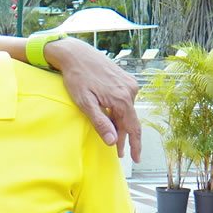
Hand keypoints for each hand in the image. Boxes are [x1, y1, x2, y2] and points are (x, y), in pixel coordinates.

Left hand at [46, 37, 141, 161]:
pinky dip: (119, 112)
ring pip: (127, 111)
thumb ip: (100, 122)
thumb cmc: (77, 78)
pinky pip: (125, 101)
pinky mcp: (125, 79)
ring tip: (114, 139)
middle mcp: (130, 91)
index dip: (135, 145)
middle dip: (124, 137)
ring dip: (120, 125)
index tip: (136, 159)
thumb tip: (113, 141)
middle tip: (119, 154)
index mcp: (122, 99)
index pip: (133, 128)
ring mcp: (129, 84)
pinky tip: (112, 118)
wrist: (76, 54)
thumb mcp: (85, 103)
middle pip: (130, 120)